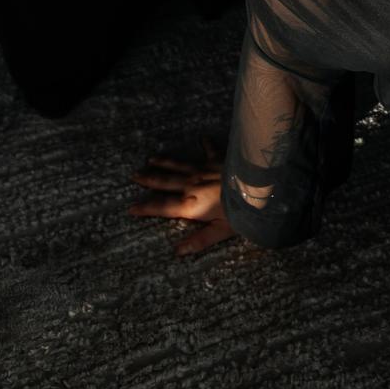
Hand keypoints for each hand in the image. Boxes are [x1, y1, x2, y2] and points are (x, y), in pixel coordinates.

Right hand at [127, 135, 234, 257]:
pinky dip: (206, 143)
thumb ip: (199, 241)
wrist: (259, 185)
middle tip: (134, 175)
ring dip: (165, 161)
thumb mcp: (221, 232)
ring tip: (151, 158)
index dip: (145, 208)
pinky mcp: (218, 159)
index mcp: (190, 205)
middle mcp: (192, 184)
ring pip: (179, 164)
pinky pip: (209, 150)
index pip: (162, 207)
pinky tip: (202, 136)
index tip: (130, 208)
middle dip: (148, 179)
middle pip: (165, 182)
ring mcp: (204, 169)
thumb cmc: (242, 212)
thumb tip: (178, 252)